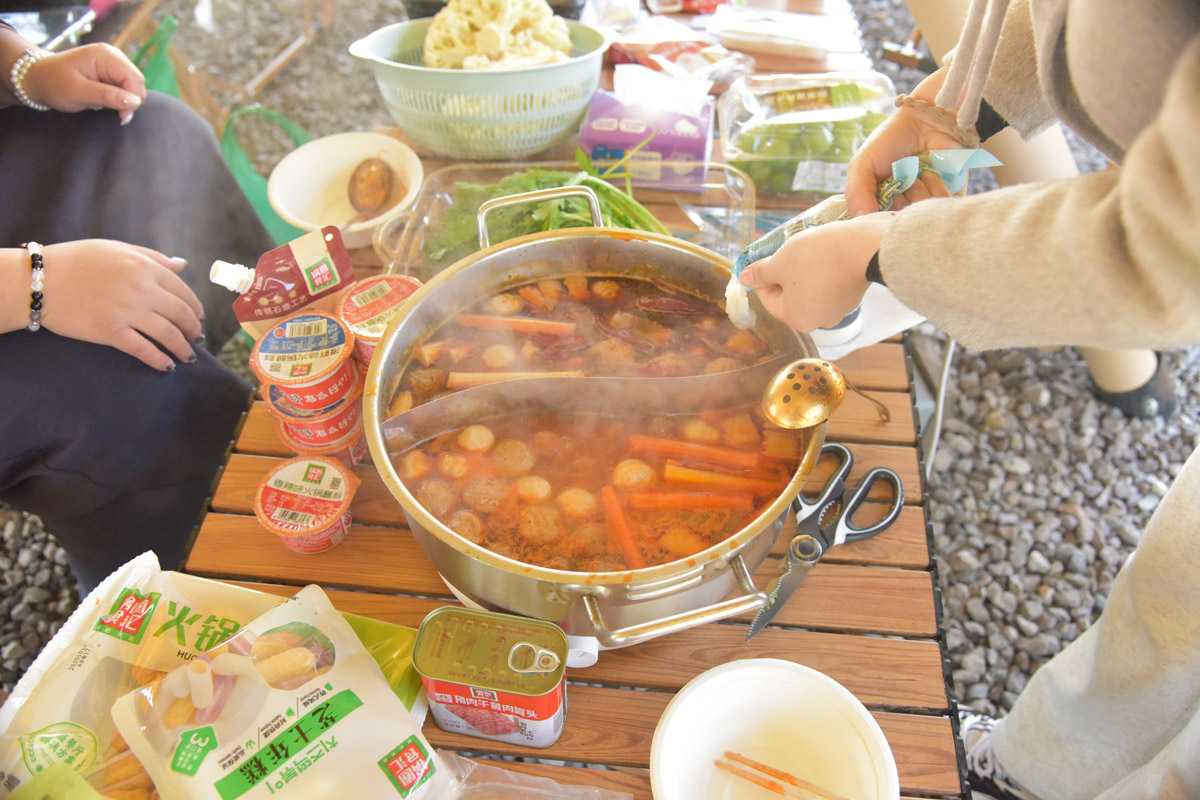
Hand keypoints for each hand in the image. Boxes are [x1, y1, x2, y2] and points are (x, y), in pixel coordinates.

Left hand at [20, 44, 144, 122]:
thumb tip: (135, 102)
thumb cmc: (54, 83)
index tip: (122, 117)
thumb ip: (108, 96)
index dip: (133, 99)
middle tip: (116, 115)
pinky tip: (106, 100)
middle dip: (131, 100)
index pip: (134, 78)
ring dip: (125, 99)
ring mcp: (112, 62)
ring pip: (133, 85)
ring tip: (106, 106)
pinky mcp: (110, 71)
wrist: (38, 78)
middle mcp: (112, 55)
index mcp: (105, 55)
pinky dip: (120, 97)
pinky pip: (125, 86)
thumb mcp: (79, 92)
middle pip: (137, 81)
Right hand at [40, 240, 202, 370]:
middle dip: (192, 329)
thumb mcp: (116, 249)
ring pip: (168, 334)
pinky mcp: (111, 332)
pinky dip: (159, 360)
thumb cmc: (77, 261)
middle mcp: (141, 289)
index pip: (183, 291)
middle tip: (196, 338)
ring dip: (182, 348)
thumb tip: (182, 265)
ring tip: (188, 356)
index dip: (195, 308)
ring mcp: (127, 312)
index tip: (198, 318)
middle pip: (181, 314)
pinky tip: (167, 366)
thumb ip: (152, 257)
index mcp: (145, 268)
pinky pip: (144, 350)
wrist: (41, 280)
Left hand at [738, 212, 896, 332]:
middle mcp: (818, 321)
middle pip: (789, 295)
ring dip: (805, 271)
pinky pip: (829, 284)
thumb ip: (760, 273)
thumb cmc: (816, 257)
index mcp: (796, 319)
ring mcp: (838, 310)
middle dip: (786, 272)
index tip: (766, 257)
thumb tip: (744, 278)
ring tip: (809, 251)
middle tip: (788, 251)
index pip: (767, 298)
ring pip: (810, 288)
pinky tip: (826, 255)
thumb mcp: (780, 262)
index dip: (763, 276)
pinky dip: (825, 271)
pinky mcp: (853, 295)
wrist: (864, 248)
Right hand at [845, 68, 964, 215]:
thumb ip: (856, 193)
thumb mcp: (862, 164)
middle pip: (897, 226)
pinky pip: (943, 210)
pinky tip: (931, 174)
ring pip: (920, 219)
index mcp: (878, 203)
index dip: (874, 221)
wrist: (927, 118)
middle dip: (897, 206)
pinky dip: (936, 191)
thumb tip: (862, 221)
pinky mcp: (949, 199)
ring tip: (916, 175)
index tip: (878, 207)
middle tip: (898, 186)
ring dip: (917, 196)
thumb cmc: (891, 140)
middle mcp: (900, 208)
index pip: (873, 227)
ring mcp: (924, 204)